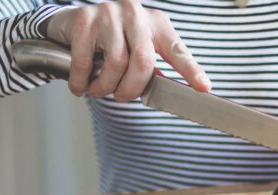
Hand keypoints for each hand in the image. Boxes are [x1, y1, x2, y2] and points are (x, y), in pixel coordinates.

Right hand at [44, 0, 210, 99]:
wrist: (74, 21)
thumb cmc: (114, 40)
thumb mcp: (140, 48)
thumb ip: (154, 68)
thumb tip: (168, 93)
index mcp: (157, 24)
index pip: (178, 50)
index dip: (191, 71)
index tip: (204, 88)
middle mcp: (136, 15)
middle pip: (144, 62)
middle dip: (133, 88)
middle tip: (123, 97)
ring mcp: (109, 14)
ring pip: (116, 64)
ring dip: (106, 87)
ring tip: (101, 90)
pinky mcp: (85, 20)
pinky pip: (85, 62)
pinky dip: (82, 81)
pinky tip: (82, 86)